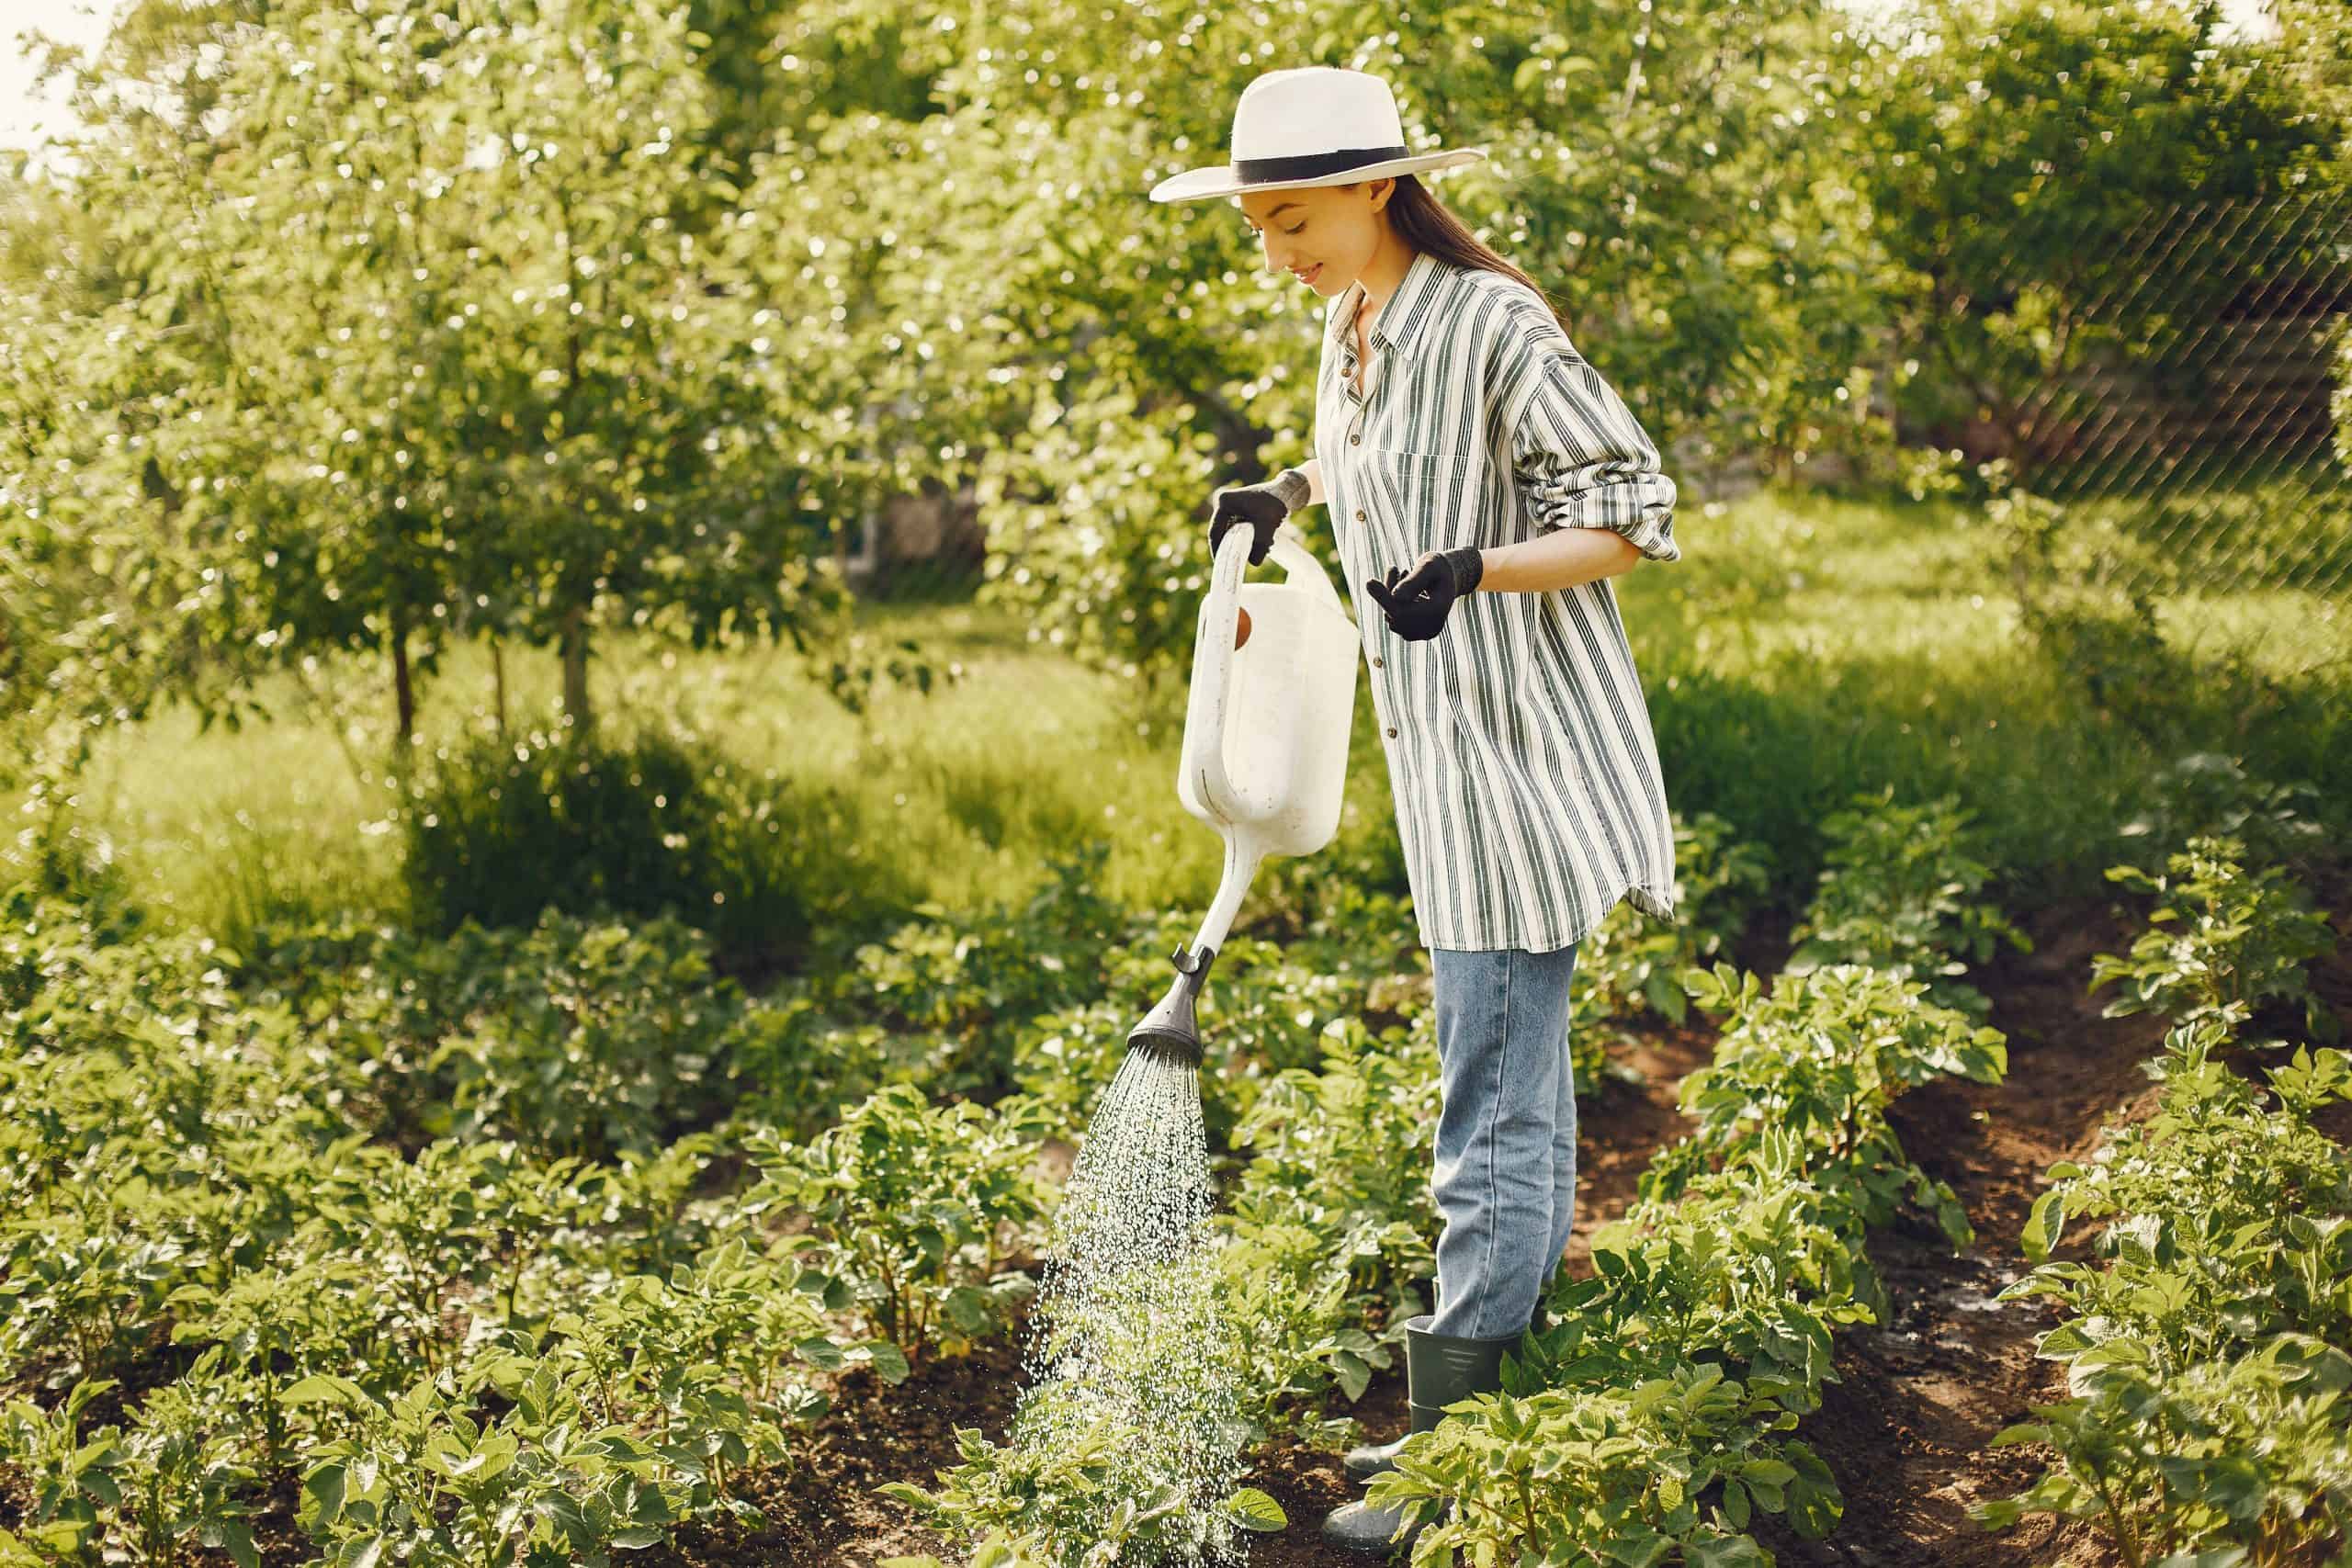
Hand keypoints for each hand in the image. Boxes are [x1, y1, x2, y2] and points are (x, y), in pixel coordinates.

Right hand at [1208, 469, 1307, 565]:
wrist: (1288, 492)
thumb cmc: (1275, 506)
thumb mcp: (1266, 532)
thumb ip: (1258, 550)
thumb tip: (1253, 562)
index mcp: (1225, 503)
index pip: (1215, 531)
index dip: (1218, 550)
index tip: (1223, 563)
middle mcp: (1226, 502)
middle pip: (1224, 532)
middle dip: (1235, 546)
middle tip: (1243, 560)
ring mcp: (1233, 505)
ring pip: (1233, 531)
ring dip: (1245, 542)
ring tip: (1263, 549)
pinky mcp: (1242, 508)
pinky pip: (1240, 527)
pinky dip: (1250, 536)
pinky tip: (1266, 542)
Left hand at [1365, 547, 1483, 641]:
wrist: (1448, 579)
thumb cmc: (1438, 568)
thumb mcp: (1429, 566)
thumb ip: (1414, 581)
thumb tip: (1395, 596)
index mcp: (1438, 610)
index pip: (1403, 610)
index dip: (1384, 597)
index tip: (1369, 581)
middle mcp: (1431, 627)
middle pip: (1395, 615)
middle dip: (1388, 591)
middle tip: (1394, 568)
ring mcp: (1422, 634)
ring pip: (1391, 617)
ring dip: (1390, 595)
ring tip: (1404, 573)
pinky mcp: (1414, 634)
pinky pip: (1393, 620)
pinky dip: (1392, 604)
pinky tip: (1403, 589)